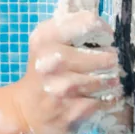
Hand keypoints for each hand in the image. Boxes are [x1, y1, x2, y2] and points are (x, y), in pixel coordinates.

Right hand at [9, 11, 125, 133]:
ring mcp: (62, 88)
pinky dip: (106, 99)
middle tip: (107, 63)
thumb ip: (71, 27)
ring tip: (102, 80)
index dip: (104, 31)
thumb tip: (105, 26)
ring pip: (108, 80)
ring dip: (110, 81)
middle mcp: (52, 60)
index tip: (105, 40)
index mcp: (46, 37)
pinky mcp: (72, 111)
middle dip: (111, 61)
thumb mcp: (46, 42)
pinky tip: (96, 97)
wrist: (24, 110)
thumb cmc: (43, 71)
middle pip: (106, 56)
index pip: (90, 23)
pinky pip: (104, 100)